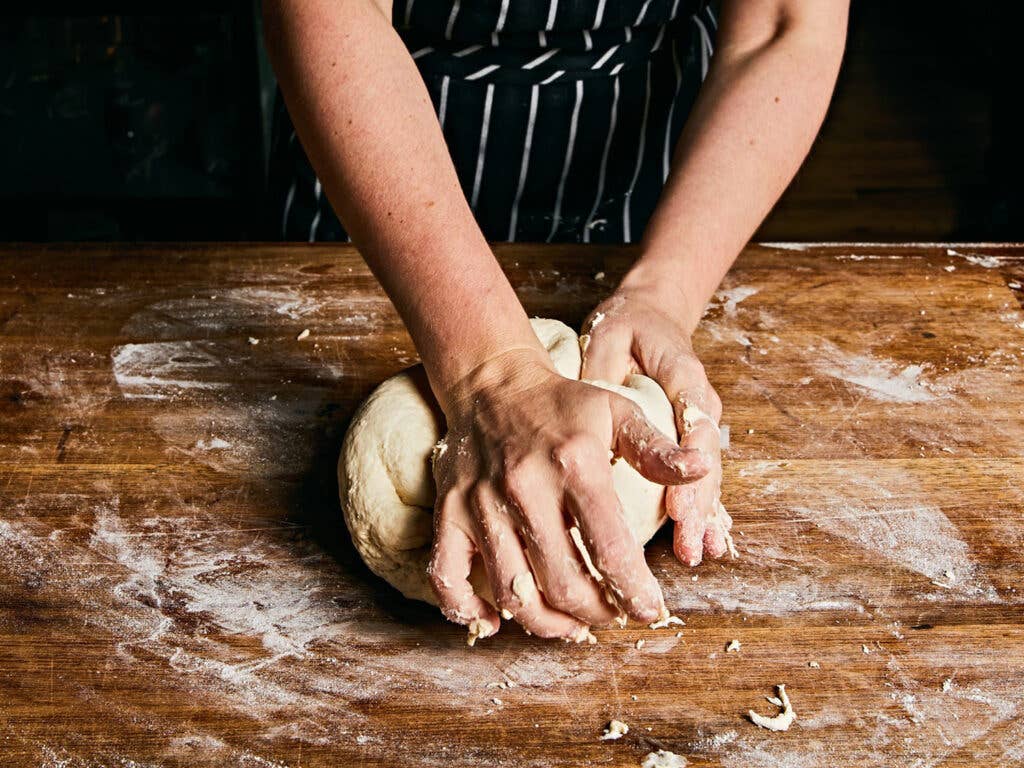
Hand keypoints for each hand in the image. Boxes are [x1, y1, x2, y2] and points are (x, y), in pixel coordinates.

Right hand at [427, 348, 709, 642]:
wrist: (492, 383)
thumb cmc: (562, 404)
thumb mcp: (618, 412)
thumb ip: (657, 450)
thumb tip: (701, 470)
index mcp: (575, 465)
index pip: (610, 548)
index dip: (634, 591)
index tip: (649, 611)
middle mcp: (525, 488)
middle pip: (563, 582)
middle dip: (596, 613)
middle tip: (612, 615)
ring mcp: (481, 504)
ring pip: (512, 590)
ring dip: (548, 623)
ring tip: (572, 625)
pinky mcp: (449, 512)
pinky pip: (447, 576)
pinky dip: (468, 610)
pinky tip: (495, 621)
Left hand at [580, 284, 734, 567]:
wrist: (651, 316)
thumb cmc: (626, 327)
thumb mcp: (610, 336)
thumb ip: (605, 369)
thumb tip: (592, 405)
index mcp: (684, 376)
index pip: (694, 427)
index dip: (689, 471)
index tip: (679, 505)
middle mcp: (700, 403)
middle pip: (706, 462)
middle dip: (698, 506)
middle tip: (687, 543)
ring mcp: (700, 423)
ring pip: (708, 475)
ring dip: (704, 516)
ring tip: (695, 553)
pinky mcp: (692, 438)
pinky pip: (701, 478)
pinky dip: (703, 510)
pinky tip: (703, 543)